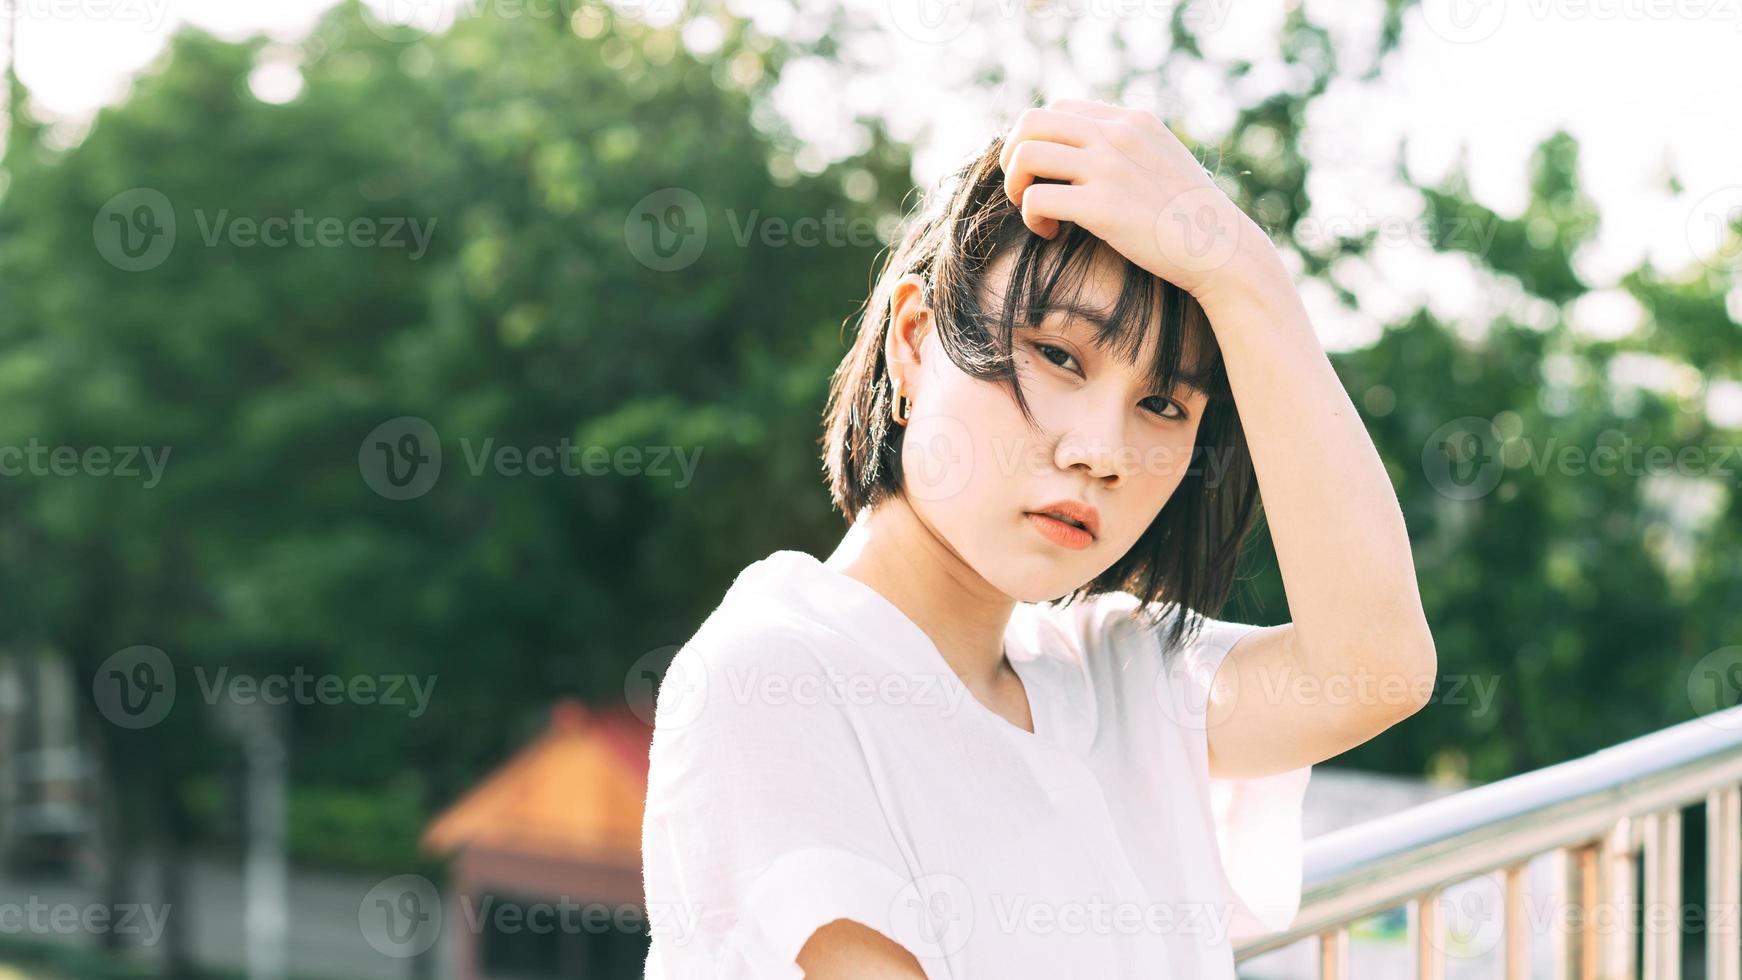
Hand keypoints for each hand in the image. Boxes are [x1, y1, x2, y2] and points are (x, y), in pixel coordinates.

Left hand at [997, 99, 1276, 308]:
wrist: (1222, 250)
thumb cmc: (1191, 217)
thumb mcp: (1164, 160)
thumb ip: (1130, 147)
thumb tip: (1089, 151)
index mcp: (1132, 120)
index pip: (1059, 108)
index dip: (1039, 140)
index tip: (1048, 174)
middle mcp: (1118, 135)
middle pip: (1031, 122)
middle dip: (1013, 157)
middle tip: (1025, 189)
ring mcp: (1110, 168)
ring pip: (1026, 154)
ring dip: (1016, 185)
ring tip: (1035, 212)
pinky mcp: (1102, 207)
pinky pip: (1036, 197)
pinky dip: (1031, 217)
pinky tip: (1050, 233)